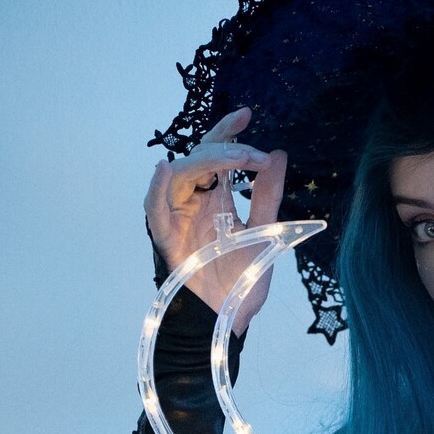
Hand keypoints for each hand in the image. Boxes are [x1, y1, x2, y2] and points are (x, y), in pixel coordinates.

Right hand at [143, 107, 288, 332]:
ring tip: (230, 158)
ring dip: (203, 162)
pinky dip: (157, 188)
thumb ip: (268, 194)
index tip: (247, 115)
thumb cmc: (243, 280)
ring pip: (179, 175)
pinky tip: (165, 169)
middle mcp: (196, 201)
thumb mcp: (265, 232)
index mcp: (218, 197)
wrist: (230, 318)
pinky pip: (155, 208)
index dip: (228, 132)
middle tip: (250, 149)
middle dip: (224, 147)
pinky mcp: (167, 238)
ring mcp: (179, 217)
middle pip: (199, 158)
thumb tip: (278, 155)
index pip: (218, 154)